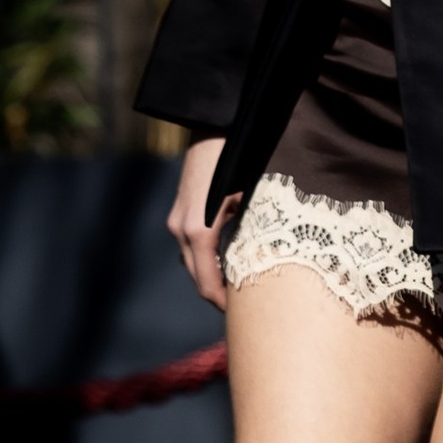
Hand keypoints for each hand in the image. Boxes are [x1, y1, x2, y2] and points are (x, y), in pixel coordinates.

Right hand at [168, 136, 238, 310]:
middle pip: (197, 277)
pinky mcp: (180, 212)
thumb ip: (251, 234)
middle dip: (217, 295)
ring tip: (239, 288)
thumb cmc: (239, 160)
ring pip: (192, 262)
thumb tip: (264, 265)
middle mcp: (182, 230)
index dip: (223, 304)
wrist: (214, 124)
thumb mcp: (252, 198)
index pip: (207, 284)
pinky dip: (206, 260)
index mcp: (199, 232)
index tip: (243, 318)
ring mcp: (178, 220)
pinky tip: (227, 263)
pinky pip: (191, 246)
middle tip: (245, 309)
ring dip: (212, 278)